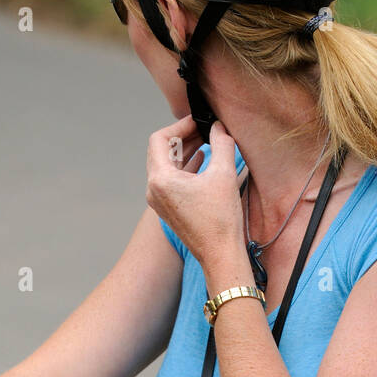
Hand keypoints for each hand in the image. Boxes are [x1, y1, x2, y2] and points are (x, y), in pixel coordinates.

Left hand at [145, 116, 244, 267]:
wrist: (220, 255)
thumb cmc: (220, 220)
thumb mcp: (223, 174)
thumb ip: (221, 143)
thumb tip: (219, 127)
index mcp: (160, 180)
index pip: (160, 139)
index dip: (179, 126)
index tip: (197, 121)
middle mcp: (153, 190)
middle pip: (160, 151)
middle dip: (181, 137)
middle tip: (202, 128)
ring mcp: (159, 201)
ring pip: (166, 166)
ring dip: (183, 151)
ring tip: (205, 140)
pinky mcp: (168, 209)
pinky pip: (171, 180)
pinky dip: (184, 167)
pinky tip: (202, 159)